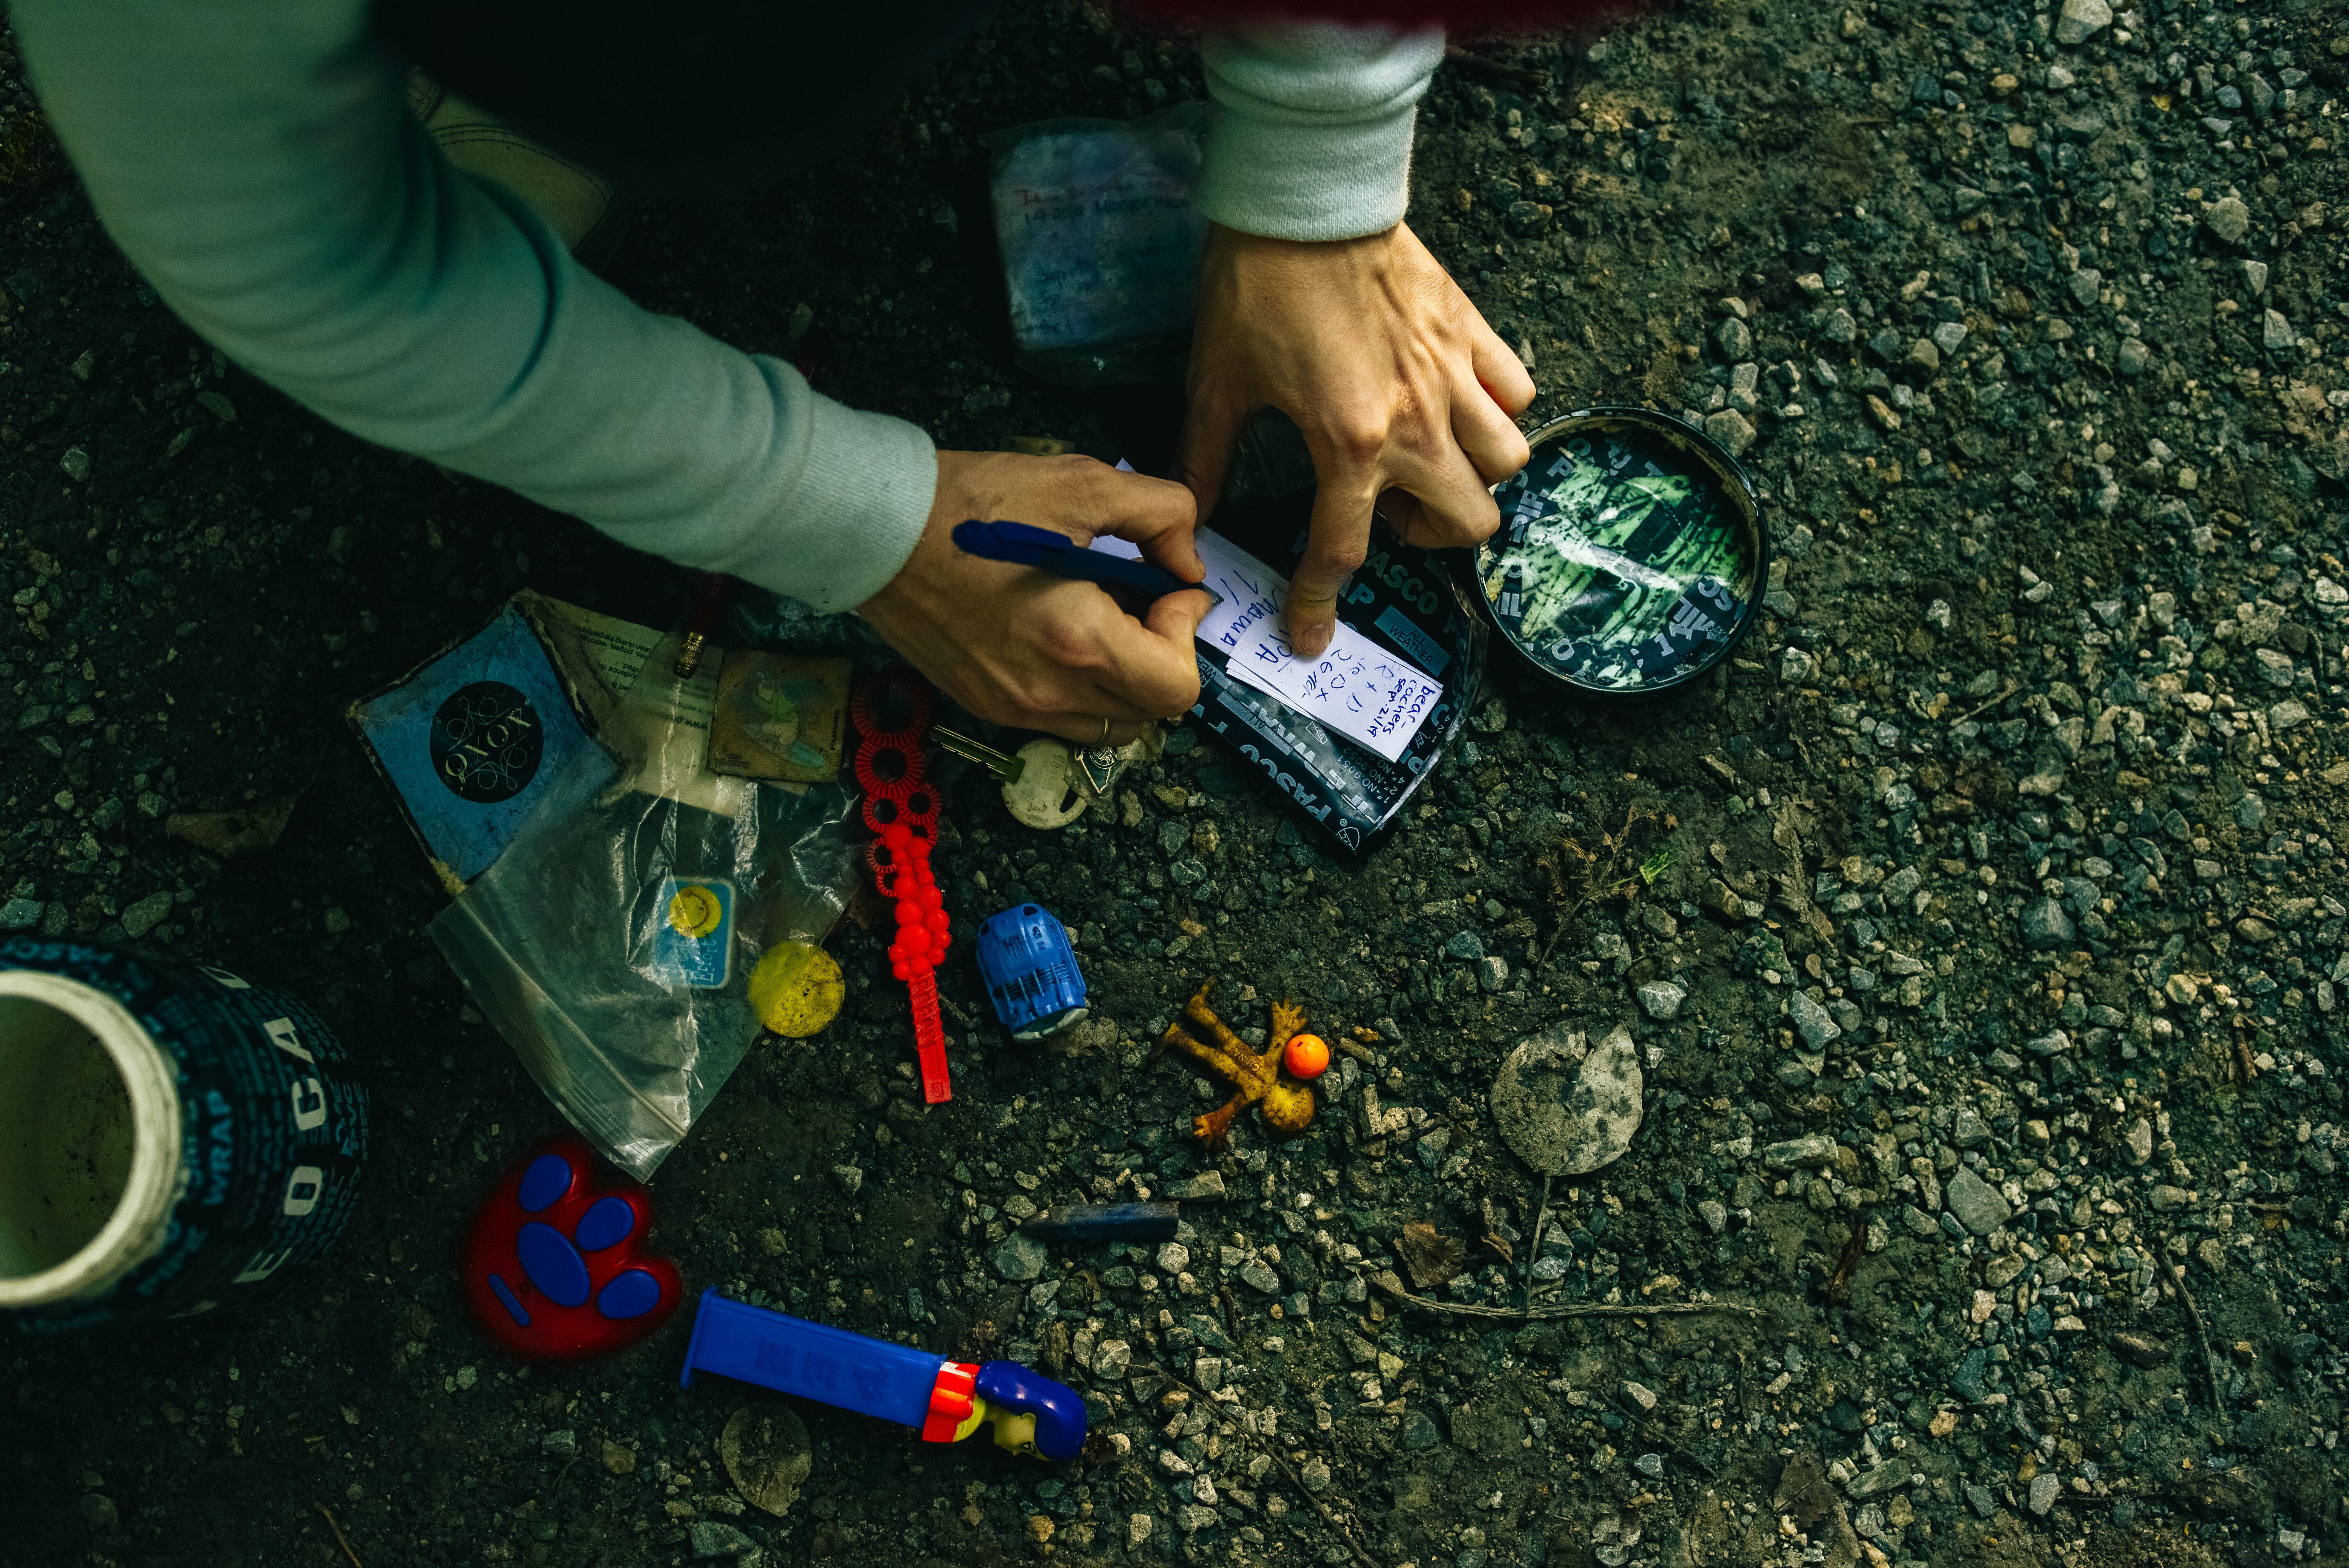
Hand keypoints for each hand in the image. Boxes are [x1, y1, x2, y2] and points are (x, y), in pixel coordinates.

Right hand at [858, 451, 1211, 744]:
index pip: (1177, 686)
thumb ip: (1161, 515)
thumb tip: (1190, 561)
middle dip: (1164, 656)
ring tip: (1106, 619)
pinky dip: (1082, 687)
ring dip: (1126, 680)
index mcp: (1078, 641)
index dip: (1188, 633)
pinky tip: (1062, 633)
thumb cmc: (970, 503)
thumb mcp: (1082, 484)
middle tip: (1145, 599)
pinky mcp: (985, 705)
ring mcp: (1013, 707)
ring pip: (1109, 726)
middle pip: (1151, 714)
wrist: (875, 529)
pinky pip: (1061, 719)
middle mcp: (1047, 691)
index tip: (1173, 587)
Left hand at [1176, 221, 1536, 657]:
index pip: (1342, 554)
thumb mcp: (1217, 384)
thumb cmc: (1255, 286)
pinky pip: (1517, 391)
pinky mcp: (1471, 330)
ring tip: (1430, 463)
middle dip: (1431, 538)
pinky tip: (1460, 403)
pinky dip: (1499, 409)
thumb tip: (1186, 519)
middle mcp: (1416, 421)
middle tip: (1389, 514)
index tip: (1309, 636)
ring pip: (1508, 462)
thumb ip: (1205, 460)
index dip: (1319, 605)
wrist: (1303, 195)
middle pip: (1468, 523)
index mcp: (1349, 444)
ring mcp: (1453, 375)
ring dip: (1475, 478)